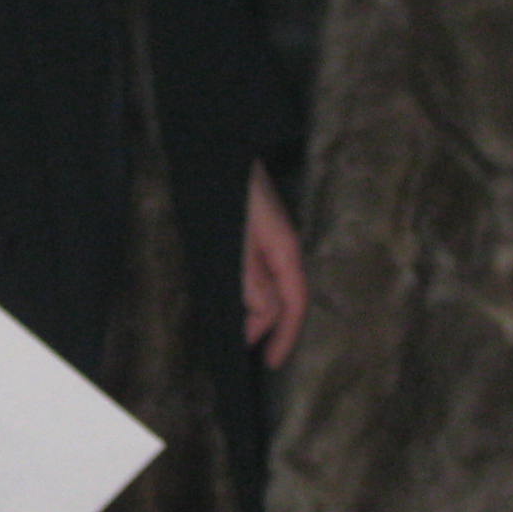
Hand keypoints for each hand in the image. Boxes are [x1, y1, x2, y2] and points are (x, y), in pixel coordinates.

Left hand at [243, 162, 306, 369]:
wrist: (218, 147)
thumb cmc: (230, 193)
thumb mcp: (238, 240)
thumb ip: (251, 278)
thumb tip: (262, 314)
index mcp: (285, 250)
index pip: (293, 304)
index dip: (285, 337)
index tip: (270, 363)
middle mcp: (283, 248)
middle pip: (285, 298)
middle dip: (271, 328)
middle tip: (252, 354)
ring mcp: (271, 240)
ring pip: (272, 286)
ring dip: (260, 311)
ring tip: (244, 333)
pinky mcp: (255, 233)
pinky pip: (260, 273)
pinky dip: (252, 293)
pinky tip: (239, 300)